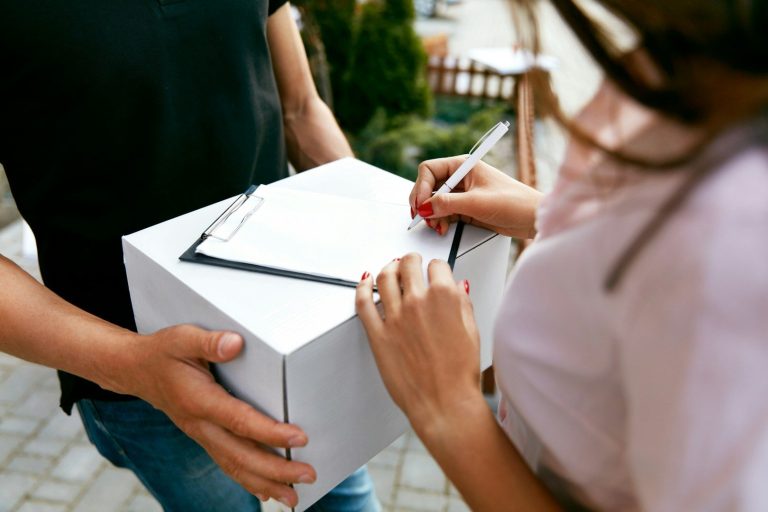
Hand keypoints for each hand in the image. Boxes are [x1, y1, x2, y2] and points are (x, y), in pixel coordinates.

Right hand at [118, 325, 313, 507]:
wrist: (136, 371)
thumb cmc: (163, 352)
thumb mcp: (182, 338)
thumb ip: (209, 342)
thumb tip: (235, 344)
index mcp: (199, 401)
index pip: (239, 421)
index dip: (270, 432)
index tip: (299, 437)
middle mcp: (200, 425)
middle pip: (240, 454)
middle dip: (276, 469)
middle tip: (308, 475)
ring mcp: (202, 435)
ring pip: (234, 466)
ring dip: (266, 483)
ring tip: (294, 498)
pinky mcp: (205, 438)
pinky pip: (228, 464)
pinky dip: (249, 481)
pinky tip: (269, 492)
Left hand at [355, 254, 483, 436]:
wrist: (445, 402)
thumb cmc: (460, 374)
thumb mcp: (472, 332)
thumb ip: (463, 303)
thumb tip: (458, 286)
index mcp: (445, 298)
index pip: (437, 266)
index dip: (437, 268)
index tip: (435, 271)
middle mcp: (418, 302)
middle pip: (408, 265)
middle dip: (411, 260)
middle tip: (410, 262)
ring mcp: (395, 317)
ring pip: (384, 277)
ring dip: (388, 268)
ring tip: (391, 268)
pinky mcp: (378, 334)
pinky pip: (363, 302)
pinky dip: (362, 287)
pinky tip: (365, 283)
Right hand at [410, 156, 542, 238]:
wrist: (532, 219)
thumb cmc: (514, 202)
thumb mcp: (476, 203)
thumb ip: (447, 204)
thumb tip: (425, 207)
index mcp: (463, 165)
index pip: (429, 170)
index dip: (422, 187)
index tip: (421, 204)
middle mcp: (461, 177)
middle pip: (429, 186)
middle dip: (424, 203)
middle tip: (423, 218)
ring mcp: (463, 194)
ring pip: (435, 202)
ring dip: (431, 215)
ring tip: (436, 226)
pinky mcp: (466, 209)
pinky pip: (444, 213)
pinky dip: (440, 221)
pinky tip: (443, 228)